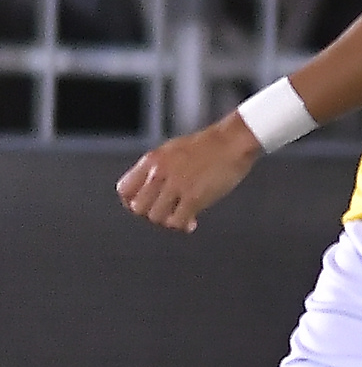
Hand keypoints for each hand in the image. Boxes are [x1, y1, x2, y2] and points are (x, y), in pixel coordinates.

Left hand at [117, 115, 260, 232]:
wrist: (233, 141)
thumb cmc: (210, 145)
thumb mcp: (173, 150)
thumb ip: (159, 168)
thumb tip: (153, 189)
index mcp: (152, 160)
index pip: (124, 190)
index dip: (131, 202)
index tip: (146, 206)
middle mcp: (159, 173)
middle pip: (138, 207)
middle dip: (152, 213)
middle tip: (167, 212)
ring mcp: (176, 185)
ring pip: (156, 217)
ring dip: (168, 220)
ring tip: (182, 216)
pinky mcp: (194, 196)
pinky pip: (177, 221)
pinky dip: (183, 225)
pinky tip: (193, 221)